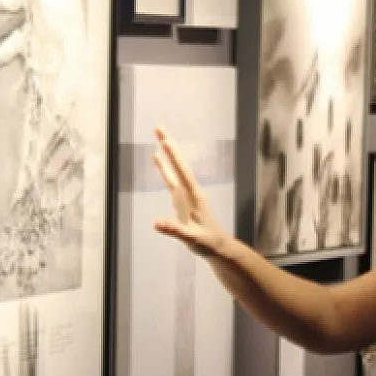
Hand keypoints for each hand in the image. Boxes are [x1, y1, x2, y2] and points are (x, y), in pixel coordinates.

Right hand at [152, 127, 230, 256]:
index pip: (182, 173)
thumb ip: (175, 230)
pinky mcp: (185, 198)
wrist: (219, 247)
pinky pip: (174, 178)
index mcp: (194, 197)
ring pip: (177, 169)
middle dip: (170, 146)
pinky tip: (160, 161)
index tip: (166, 141)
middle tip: (159, 128)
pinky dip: (166, 167)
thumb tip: (156, 223)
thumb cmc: (207, 243)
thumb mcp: (192, 239)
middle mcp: (191, 191)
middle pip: (180, 164)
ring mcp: (188, 194)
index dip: (174, 157)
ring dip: (168, 154)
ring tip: (160, 138)